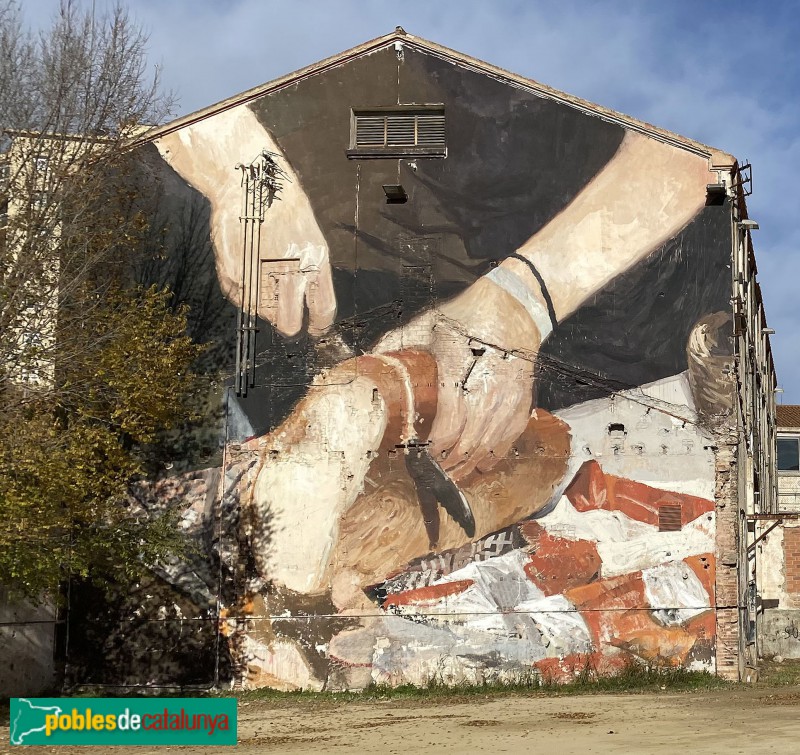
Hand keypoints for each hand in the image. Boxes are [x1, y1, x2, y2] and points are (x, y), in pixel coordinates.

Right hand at [155, 106, 335, 337]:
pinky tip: (246, 267)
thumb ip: (312, 273)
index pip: (322, 310)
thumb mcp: (310, 238)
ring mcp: (258, 274)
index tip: (313, 330)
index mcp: (314, 263)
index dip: (318, 326)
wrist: (250, 182)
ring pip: (262, 313)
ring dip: (263, 303)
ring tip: (261, 273)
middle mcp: (288, 272)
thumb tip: (307, 307)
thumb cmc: (283, 207)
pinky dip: (243, 291)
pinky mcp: (233, 273)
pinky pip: (240, 299)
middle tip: (283, 314)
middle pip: (288, 323)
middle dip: (287, 323)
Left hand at [374, 275, 540, 479]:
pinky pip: (511, 436)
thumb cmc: (467, 315)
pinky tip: (483, 464)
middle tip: (433, 473)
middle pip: (468, 443)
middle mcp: (486, 390)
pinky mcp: (523, 399)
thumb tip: (367, 359)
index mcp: (457, 373)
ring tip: (455, 475)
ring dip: (471, 465)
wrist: (514, 305)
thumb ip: (398, 342)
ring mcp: (508, 397)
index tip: (419, 456)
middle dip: (450, 463)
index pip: (447, 426)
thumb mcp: (428, 323)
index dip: (434, 448)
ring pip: (490, 445)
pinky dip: (496, 454)